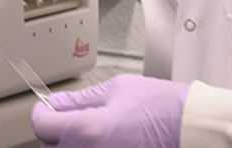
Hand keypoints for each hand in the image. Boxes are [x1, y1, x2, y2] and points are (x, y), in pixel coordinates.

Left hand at [32, 74, 188, 147]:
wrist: (189, 129)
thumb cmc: (161, 107)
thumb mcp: (117, 89)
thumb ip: (81, 99)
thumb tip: (56, 104)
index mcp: (90, 130)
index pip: (43, 126)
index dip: (42, 113)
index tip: (46, 108)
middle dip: (55, 131)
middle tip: (68, 116)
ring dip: (71, 143)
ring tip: (90, 129)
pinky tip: (101, 140)